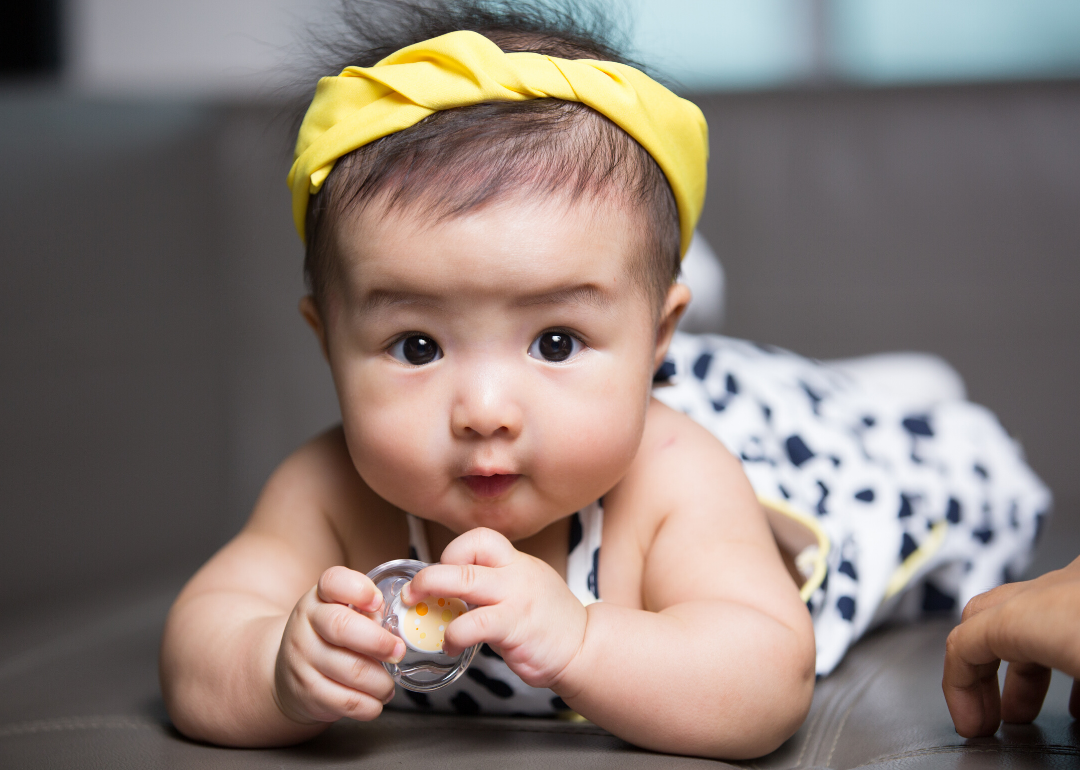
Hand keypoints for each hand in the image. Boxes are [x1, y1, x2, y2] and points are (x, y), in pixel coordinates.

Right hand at [274, 566, 405, 724]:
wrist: (286, 673)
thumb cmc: (328, 638)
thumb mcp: (341, 612)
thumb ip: (368, 612)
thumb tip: (398, 628)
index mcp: (320, 597)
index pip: (334, 581)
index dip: (359, 589)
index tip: (377, 601)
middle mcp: (306, 624)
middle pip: (343, 627)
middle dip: (379, 642)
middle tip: (399, 651)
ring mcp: (303, 659)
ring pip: (351, 671)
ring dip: (381, 681)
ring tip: (389, 683)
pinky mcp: (307, 693)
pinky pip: (347, 702)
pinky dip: (371, 705)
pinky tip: (376, 700)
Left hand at [403, 527, 588, 689]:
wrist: (585, 647)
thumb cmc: (549, 622)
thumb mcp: (525, 588)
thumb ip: (494, 583)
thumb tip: (451, 589)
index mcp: (517, 562)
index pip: (480, 537)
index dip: (454, 551)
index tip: (443, 574)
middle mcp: (516, 572)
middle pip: (466, 554)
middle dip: (430, 572)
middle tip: (412, 592)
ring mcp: (516, 597)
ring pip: (464, 580)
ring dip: (432, 592)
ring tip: (419, 611)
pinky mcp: (515, 626)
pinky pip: (473, 623)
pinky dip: (452, 634)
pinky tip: (450, 645)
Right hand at [943, 556, 1079, 737]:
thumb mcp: (1079, 666)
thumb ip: (1070, 700)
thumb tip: (1072, 728)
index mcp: (1037, 614)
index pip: (964, 642)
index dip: (956, 690)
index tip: (970, 725)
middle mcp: (1057, 588)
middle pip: (988, 616)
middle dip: (978, 670)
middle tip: (985, 713)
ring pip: (1031, 611)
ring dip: (1020, 662)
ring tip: (1025, 707)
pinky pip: (1067, 614)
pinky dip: (1058, 648)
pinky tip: (1077, 689)